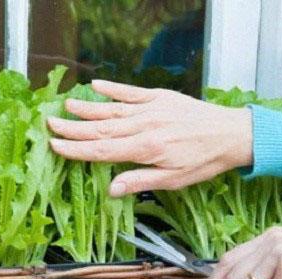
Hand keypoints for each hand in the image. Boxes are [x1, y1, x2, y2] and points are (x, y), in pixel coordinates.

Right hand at [48, 80, 252, 196]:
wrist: (232, 134)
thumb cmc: (204, 161)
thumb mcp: (174, 180)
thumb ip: (140, 181)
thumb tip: (111, 190)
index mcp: (145, 149)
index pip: (102, 150)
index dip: (76, 149)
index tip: (55, 145)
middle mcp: (144, 126)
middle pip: (100, 128)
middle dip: (73, 128)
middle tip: (50, 123)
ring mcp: (151, 108)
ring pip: (112, 109)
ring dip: (87, 108)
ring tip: (66, 106)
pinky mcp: (160, 97)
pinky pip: (131, 92)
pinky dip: (113, 88)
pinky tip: (97, 86)